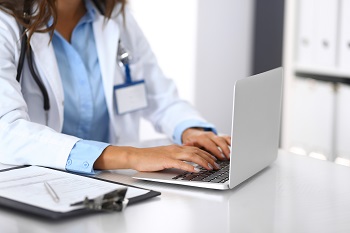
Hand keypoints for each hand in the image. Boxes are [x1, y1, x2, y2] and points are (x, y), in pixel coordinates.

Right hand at [94, 144, 220, 172]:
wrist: (136, 156)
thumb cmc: (149, 158)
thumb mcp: (166, 156)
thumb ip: (177, 159)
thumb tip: (188, 164)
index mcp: (176, 148)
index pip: (195, 149)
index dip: (206, 154)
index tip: (214, 159)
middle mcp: (175, 149)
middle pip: (196, 151)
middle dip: (209, 158)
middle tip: (217, 165)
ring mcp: (171, 154)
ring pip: (191, 156)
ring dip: (203, 161)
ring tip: (211, 167)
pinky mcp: (165, 160)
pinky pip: (180, 163)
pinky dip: (189, 167)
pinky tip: (195, 170)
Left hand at [181, 128, 230, 159]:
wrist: (192, 134)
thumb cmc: (191, 141)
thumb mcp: (188, 143)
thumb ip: (188, 145)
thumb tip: (185, 145)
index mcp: (202, 137)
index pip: (210, 144)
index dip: (216, 151)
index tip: (221, 157)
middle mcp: (209, 135)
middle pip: (219, 141)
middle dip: (224, 149)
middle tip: (228, 157)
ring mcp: (215, 135)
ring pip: (224, 139)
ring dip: (229, 146)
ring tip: (233, 154)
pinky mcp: (218, 136)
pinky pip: (226, 137)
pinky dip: (231, 142)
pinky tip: (235, 147)